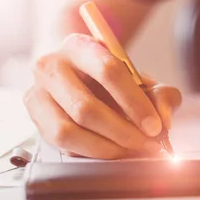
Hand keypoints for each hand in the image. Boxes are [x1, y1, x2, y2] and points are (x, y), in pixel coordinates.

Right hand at [24, 33, 181, 158]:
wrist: (77, 75)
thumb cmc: (112, 79)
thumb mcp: (141, 79)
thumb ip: (162, 95)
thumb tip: (164, 120)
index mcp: (80, 45)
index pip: (108, 71)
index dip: (135, 103)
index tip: (155, 127)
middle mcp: (51, 66)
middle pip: (85, 107)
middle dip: (122, 132)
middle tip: (146, 145)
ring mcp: (36, 93)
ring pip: (68, 131)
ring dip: (105, 148)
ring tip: (130, 152)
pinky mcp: (34, 118)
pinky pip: (61, 145)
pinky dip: (90, 153)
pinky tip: (111, 152)